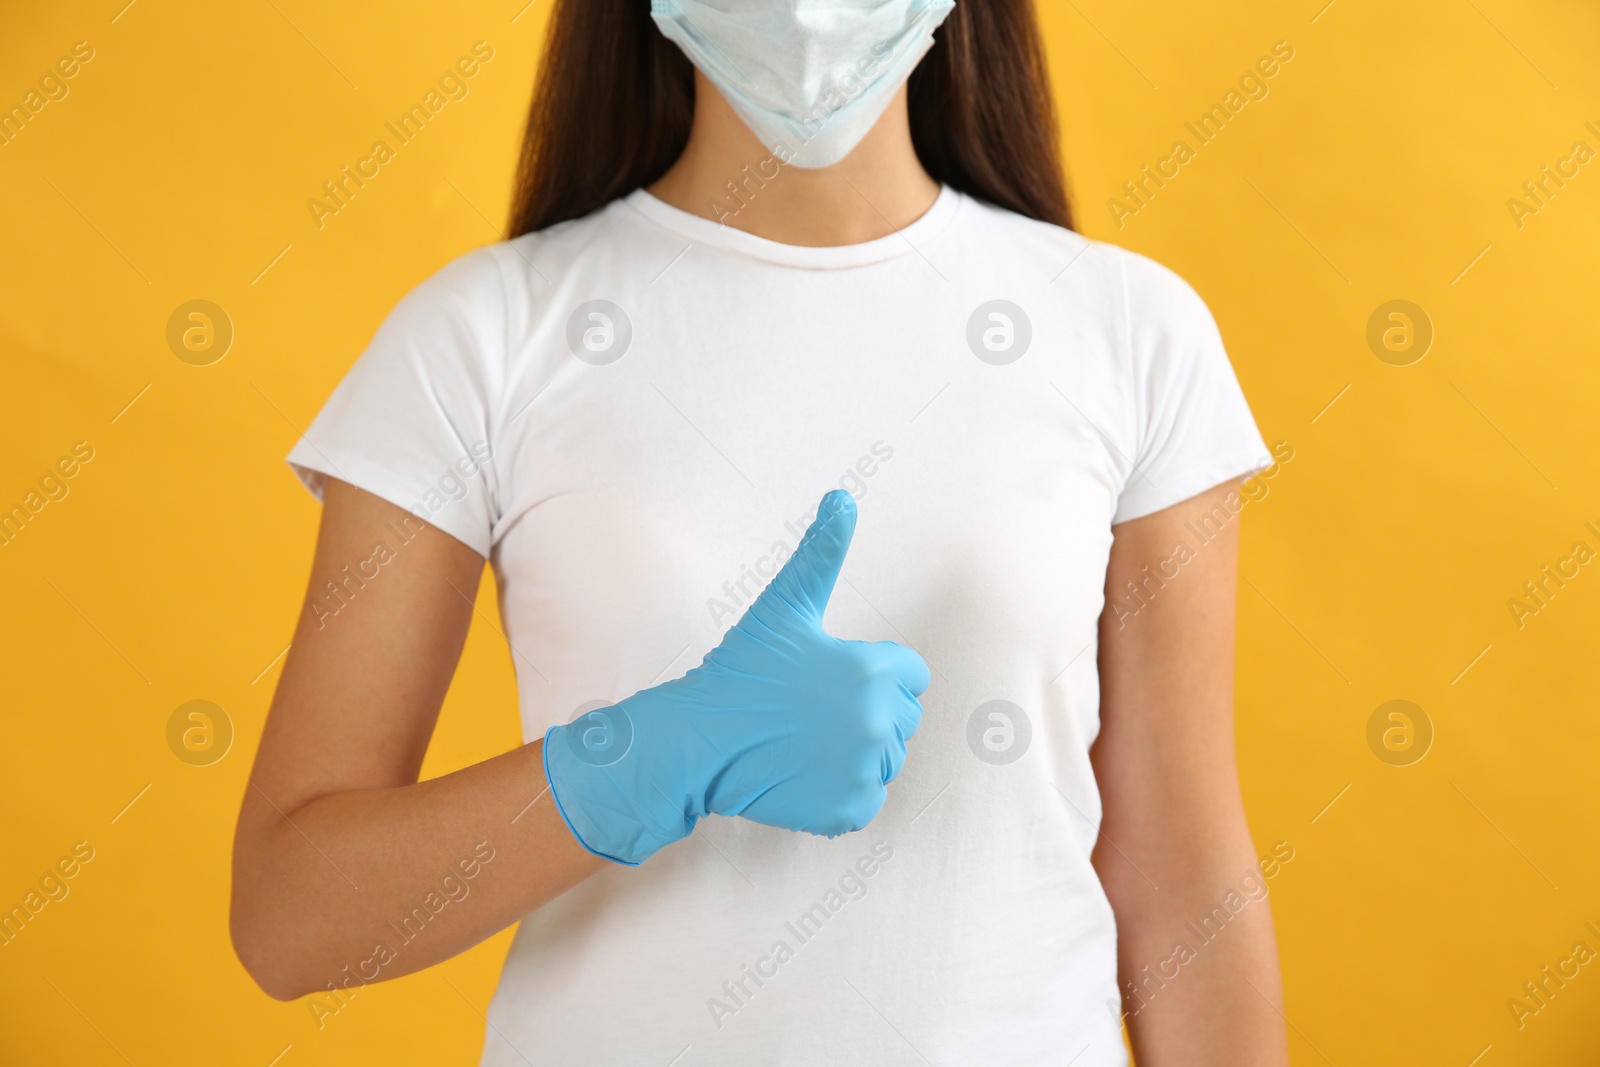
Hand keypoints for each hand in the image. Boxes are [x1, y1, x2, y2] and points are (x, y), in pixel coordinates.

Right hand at [542, 490, 930, 864]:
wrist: (697, 741)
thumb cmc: (739, 672)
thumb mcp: (782, 607)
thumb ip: (821, 554)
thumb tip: (843, 496)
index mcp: (873, 670)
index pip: (911, 675)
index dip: (874, 674)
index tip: (830, 680)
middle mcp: (878, 720)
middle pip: (902, 718)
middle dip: (867, 713)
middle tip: (811, 713)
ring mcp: (864, 768)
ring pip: (887, 759)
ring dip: (856, 753)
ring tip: (806, 742)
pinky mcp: (848, 809)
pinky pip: (867, 800)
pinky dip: (841, 794)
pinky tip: (804, 773)